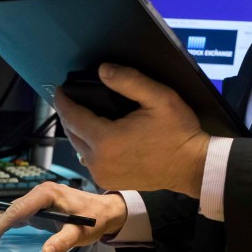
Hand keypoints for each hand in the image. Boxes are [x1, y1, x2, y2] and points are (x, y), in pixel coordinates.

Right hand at [0, 182, 126, 251]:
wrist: (104, 210)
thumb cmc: (94, 218)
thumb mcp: (81, 231)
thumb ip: (63, 241)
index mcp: (47, 194)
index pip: (19, 209)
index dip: (2, 224)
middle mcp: (38, 194)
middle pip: (7, 209)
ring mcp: (36, 201)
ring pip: (6, 213)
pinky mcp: (36, 209)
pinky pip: (12, 217)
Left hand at [55, 63, 209, 197]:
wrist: (192, 166)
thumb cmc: (178, 131)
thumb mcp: (159, 98)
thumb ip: (129, 81)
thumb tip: (102, 70)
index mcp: (106, 140)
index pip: (73, 117)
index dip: (63, 101)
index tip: (59, 88)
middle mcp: (98, 161)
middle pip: (72, 133)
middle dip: (70, 114)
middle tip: (72, 97)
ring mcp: (102, 175)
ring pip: (79, 148)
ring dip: (79, 131)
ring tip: (85, 114)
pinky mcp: (109, 182)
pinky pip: (90, 160)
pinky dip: (89, 145)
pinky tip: (98, 134)